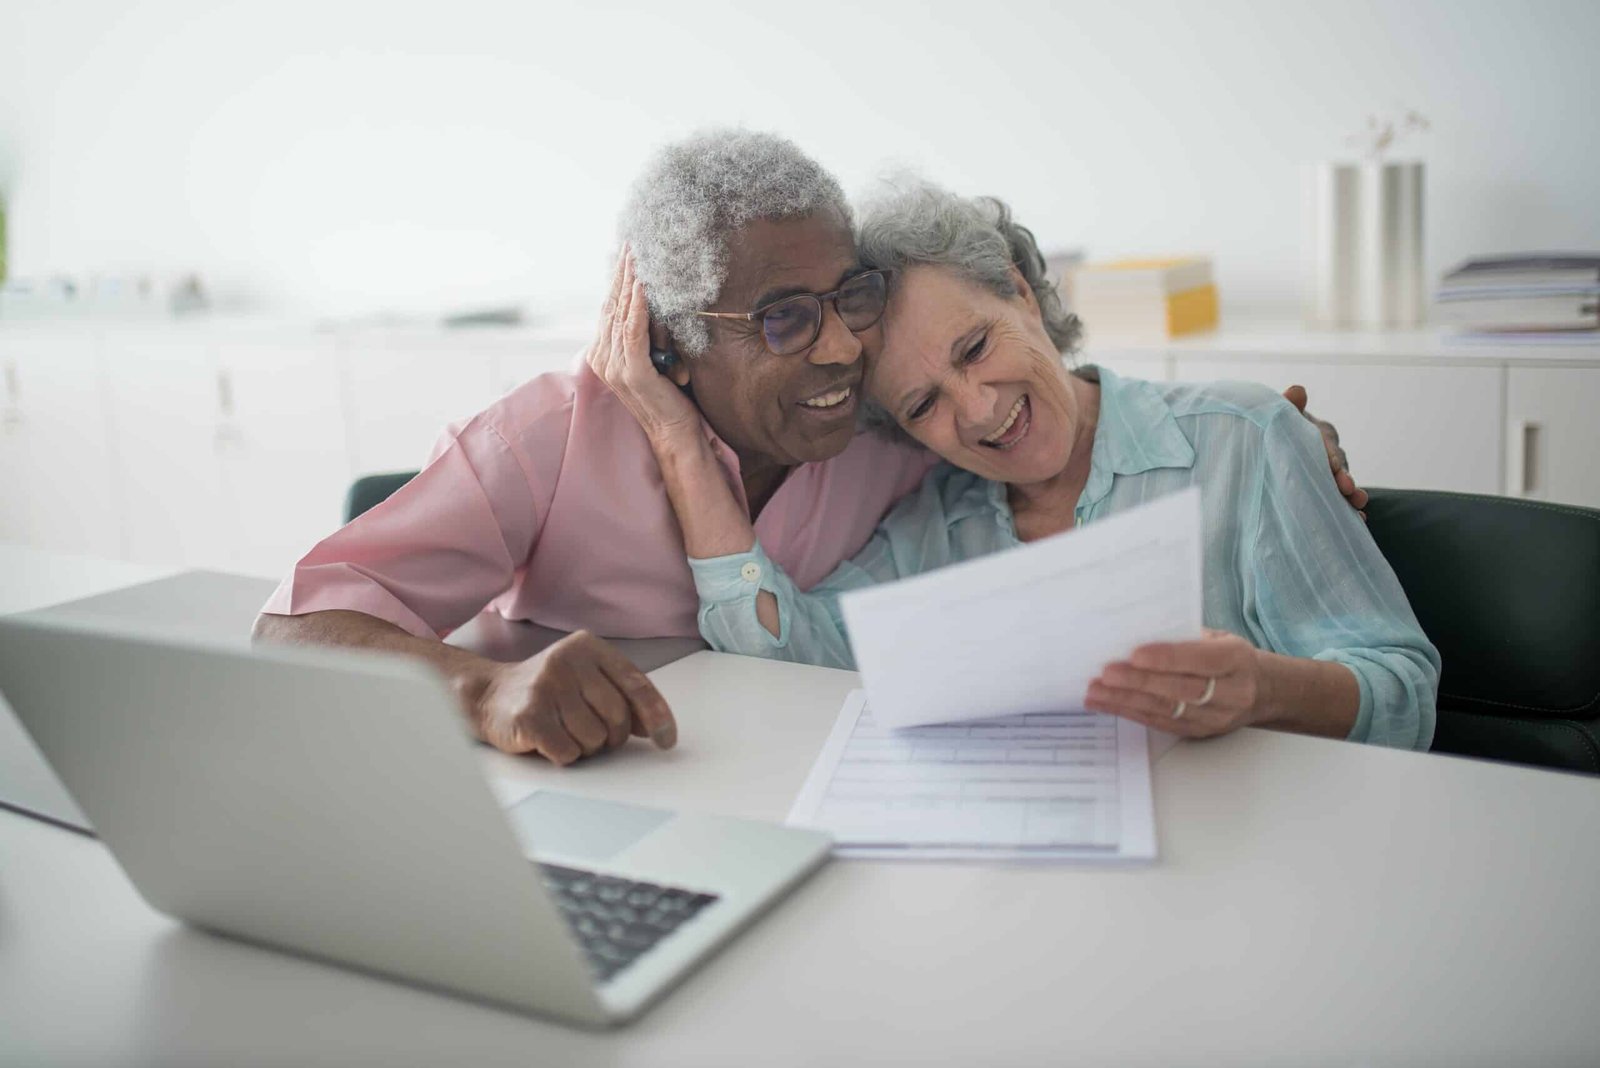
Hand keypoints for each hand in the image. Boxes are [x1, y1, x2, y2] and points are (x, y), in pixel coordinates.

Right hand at [454, 630, 677, 764]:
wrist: (489, 695)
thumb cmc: (547, 690)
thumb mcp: (586, 678)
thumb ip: (621, 694)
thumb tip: (656, 727)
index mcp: (588, 647)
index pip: (636, 684)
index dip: (657, 716)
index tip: (667, 740)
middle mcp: (566, 661)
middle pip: (617, 717)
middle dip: (612, 736)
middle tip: (594, 735)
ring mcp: (546, 687)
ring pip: (594, 739)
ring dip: (586, 747)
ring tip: (566, 731)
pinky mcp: (529, 715)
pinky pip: (568, 752)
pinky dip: (564, 754)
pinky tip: (550, 739)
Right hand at [587, 248, 703, 445]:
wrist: (674, 431)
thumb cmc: (669, 395)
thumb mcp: (654, 357)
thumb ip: (646, 333)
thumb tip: (652, 300)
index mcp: (603, 353)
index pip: (609, 308)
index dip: (618, 279)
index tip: (627, 252)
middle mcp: (602, 358)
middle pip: (611, 305)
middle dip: (622, 273)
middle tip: (632, 243)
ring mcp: (614, 366)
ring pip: (621, 314)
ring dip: (630, 282)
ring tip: (638, 256)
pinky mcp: (631, 372)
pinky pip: (633, 332)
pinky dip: (638, 307)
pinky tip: (643, 285)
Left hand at [1085, 629, 1268, 738]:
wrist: (1262, 691)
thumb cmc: (1232, 658)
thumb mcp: (1220, 637)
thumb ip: (1186, 636)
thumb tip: (1139, 630)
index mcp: (1237, 661)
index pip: (1200, 661)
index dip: (1167, 658)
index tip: (1135, 654)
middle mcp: (1231, 693)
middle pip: (1180, 690)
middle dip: (1139, 682)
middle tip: (1106, 674)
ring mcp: (1215, 718)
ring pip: (1166, 710)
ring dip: (1126, 701)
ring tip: (1096, 691)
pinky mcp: (1198, 733)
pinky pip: (1160, 723)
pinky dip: (1130, 713)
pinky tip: (1107, 704)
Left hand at [1282, 385, 1368, 518]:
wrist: (1263, 444)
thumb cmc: (1271, 428)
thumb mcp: (1277, 416)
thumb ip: (1287, 406)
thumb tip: (1297, 391)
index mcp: (1316, 431)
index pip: (1326, 444)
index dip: (1331, 459)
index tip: (1337, 474)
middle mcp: (1327, 450)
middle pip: (1339, 465)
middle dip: (1345, 480)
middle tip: (1351, 493)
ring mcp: (1328, 469)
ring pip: (1342, 483)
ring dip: (1351, 497)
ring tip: (1359, 511)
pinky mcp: (1325, 486)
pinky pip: (1337, 497)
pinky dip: (1347, 508)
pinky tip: (1357, 521)